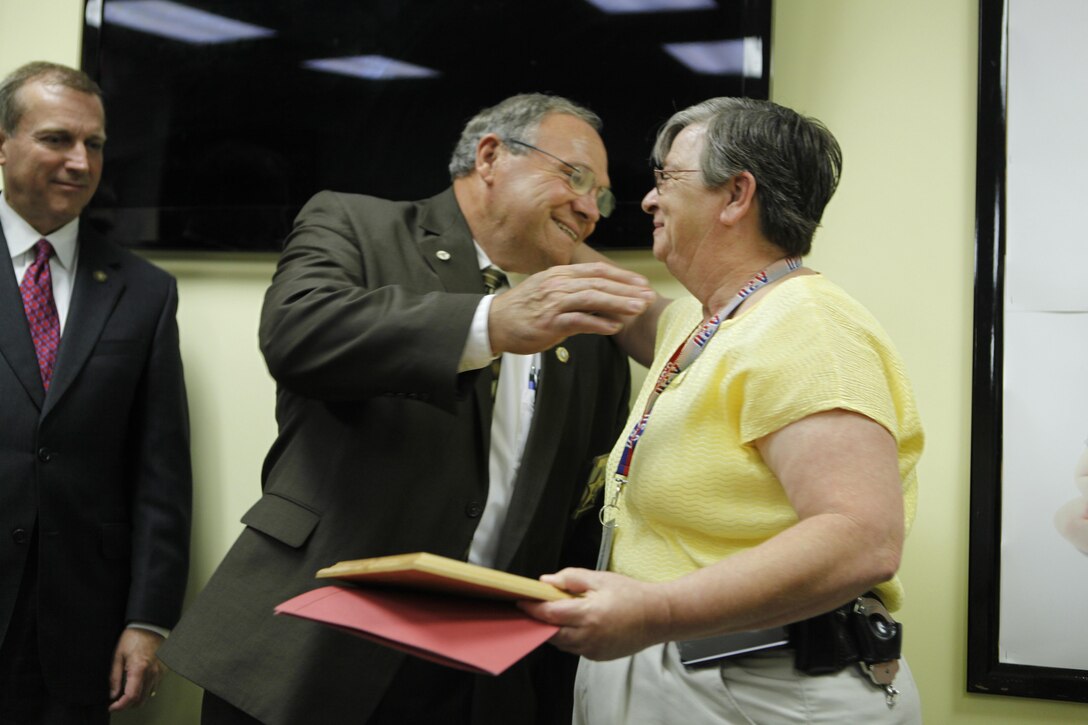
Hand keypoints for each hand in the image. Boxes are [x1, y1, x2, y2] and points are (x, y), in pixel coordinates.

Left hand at [108, 628, 164, 711]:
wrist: (150, 626)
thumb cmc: (133, 638)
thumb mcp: (118, 656)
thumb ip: (115, 677)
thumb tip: (113, 693)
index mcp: (139, 668)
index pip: (131, 696)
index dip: (120, 705)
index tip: (113, 706)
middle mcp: (152, 672)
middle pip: (140, 699)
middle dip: (128, 705)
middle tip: (118, 702)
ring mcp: (159, 672)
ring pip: (148, 695)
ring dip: (137, 698)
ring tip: (127, 693)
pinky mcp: (164, 670)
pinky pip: (155, 686)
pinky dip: (146, 690)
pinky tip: (139, 684)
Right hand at [488, 263, 654, 354]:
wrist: (494, 323)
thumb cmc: (524, 310)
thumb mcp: (550, 293)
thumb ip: (575, 294)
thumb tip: (602, 301)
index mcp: (561, 275)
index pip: (597, 271)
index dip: (622, 276)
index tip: (642, 284)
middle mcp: (559, 284)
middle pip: (600, 283)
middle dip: (627, 290)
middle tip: (648, 297)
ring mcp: (554, 302)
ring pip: (593, 298)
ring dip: (619, 303)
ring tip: (639, 309)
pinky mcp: (549, 322)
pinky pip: (579, 320)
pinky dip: (598, 323)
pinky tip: (614, 326)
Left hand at [518, 568, 670, 660]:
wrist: (658, 617)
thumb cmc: (631, 595)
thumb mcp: (600, 579)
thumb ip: (571, 579)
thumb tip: (546, 582)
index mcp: (588, 615)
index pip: (550, 614)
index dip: (533, 608)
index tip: (521, 601)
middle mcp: (588, 636)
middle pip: (551, 632)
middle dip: (540, 621)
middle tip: (534, 608)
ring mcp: (593, 650)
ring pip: (562, 643)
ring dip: (555, 630)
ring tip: (555, 614)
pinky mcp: (598, 657)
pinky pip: (575, 648)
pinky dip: (569, 637)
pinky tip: (575, 624)